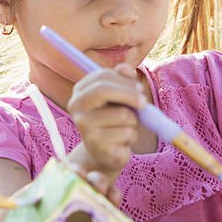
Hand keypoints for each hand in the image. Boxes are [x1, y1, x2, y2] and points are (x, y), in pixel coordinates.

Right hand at [68, 63, 142, 202]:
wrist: (105, 152)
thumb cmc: (115, 118)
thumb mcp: (120, 96)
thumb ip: (124, 79)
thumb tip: (127, 69)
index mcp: (81, 90)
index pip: (102, 76)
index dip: (126, 81)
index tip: (140, 89)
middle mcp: (76, 106)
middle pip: (103, 90)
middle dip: (130, 95)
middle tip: (144, 103)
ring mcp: (83, 127)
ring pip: (122, 114)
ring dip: (134, 120)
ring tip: (126, 127)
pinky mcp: (95, 145)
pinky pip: (126, 133)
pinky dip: (132, 135)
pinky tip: (122, 141)